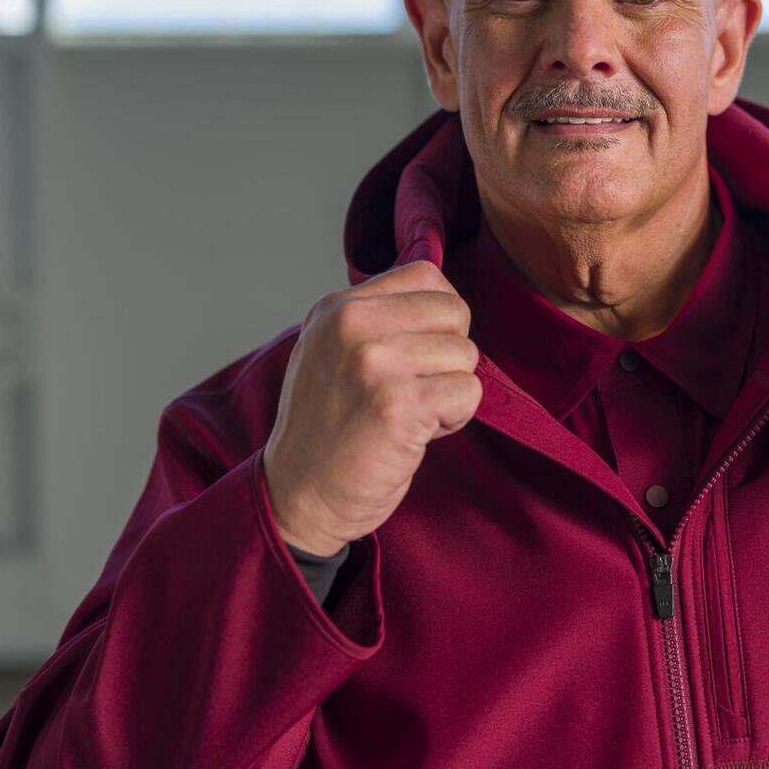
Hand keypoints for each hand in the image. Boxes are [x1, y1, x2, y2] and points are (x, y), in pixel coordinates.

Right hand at [263, 260, 482, 555]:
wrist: (300, 494)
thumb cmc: (327, 428)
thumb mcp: (333, 351)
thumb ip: (380, 318)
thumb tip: (446, 299)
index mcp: (338, 307)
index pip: (426, 274)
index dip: (440, 316)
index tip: (419, 351)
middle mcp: (353, 325)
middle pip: (455, 312)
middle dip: (450, 355)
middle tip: (415, 388)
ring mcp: (376, 362)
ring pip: (467, 355)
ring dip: (450, 391)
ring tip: (409, 413)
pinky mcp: (401, 404)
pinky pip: (468, 392)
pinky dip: (454, 418)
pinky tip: (416, 433)